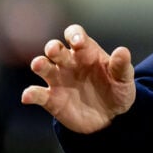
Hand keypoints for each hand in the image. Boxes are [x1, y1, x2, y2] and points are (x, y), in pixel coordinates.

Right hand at [21, 24, 135, 133]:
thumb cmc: (117, 90)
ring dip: (39, 63)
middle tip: (55, 51)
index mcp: (86, 51)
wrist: (111, 117)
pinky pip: (37, 94)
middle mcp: (68, 62)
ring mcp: (58, 80)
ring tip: (39, 65)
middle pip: (55, 49)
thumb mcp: (124, 79)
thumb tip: (122, 51)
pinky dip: (31, 94)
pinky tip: (28, 96)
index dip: (74, 35)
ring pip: (42, 66)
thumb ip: (121, 65)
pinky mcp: (51, 99)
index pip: (75, 35)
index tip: (78, 42)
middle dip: (53, 47)